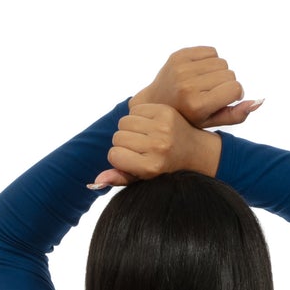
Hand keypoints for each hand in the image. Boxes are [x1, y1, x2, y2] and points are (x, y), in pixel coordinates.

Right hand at [87, 101, 215, 190]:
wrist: (195, 152)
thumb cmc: (165, 169)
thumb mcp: (143, 179)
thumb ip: (120, 179)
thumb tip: (94, 181)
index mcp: (151, 166)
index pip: (114, 155)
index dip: (118, 157)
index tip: (130, 159)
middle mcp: (157, 146)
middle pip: (118, 137)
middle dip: (123, 142)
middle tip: (138, 148)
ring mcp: (162, 127)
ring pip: (124, 121)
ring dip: (129, 128)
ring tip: (142, 136)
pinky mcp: (165, 111)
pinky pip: (135, 109)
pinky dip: (137, 116)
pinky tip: (148, 125)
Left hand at [132, 46, 262, 129]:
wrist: (155, 104)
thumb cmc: (187, 118)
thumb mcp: (211, 123)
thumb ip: (236, 115)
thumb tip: (259, 101)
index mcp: (197, 105)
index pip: (234, 88)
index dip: (235, 93)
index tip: (227, 99)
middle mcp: (188, 86)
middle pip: (229, 74)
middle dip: (227, 83)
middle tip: (214, 92)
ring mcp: (181, 68)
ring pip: (221, 62)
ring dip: (219, 72)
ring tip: (207, 83)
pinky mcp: (179, 55)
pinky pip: (211, 51)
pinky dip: (210, 61)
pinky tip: (201, 73)